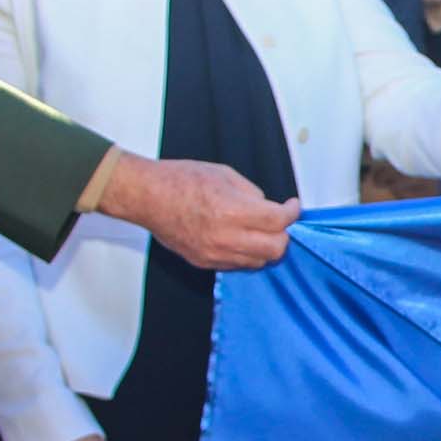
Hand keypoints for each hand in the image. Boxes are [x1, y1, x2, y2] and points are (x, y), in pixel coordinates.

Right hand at [102, 154, 300, 270]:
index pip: (278, 221)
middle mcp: (225, 237)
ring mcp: (215, 253)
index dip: (292, 213)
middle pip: (275, 249)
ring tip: (260, 231)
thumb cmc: (181, 180)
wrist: (147, 197)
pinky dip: (246, 254)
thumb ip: (252, 194)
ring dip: (266, 247)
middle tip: (280, 222)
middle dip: (283, 235)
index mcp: (233, 211)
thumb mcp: (225, 174)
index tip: (293, 207)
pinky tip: (241, 239)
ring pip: (258, 262)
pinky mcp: (205, 263)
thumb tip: (268, 206)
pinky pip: (237, 265)